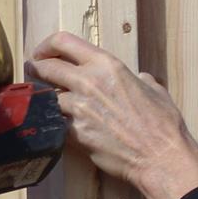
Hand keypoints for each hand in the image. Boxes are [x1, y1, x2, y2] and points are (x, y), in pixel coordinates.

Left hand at [27, 31, 197, 198]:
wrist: (160, 157)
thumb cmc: (162, 123)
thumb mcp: (154, 89)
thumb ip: (141, 79)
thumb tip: (140, 77)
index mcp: (107, 64)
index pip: (63, 41)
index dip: (46, 45)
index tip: (42, 53)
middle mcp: (88, 82)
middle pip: (46, 67)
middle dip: (37, 69)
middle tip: (34, 73)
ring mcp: (79, 108)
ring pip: (47, 97)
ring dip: (46, 99)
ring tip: (48, 101)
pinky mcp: (74, 133)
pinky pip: (55, 122)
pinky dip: (56, 122)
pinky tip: (60, 125)